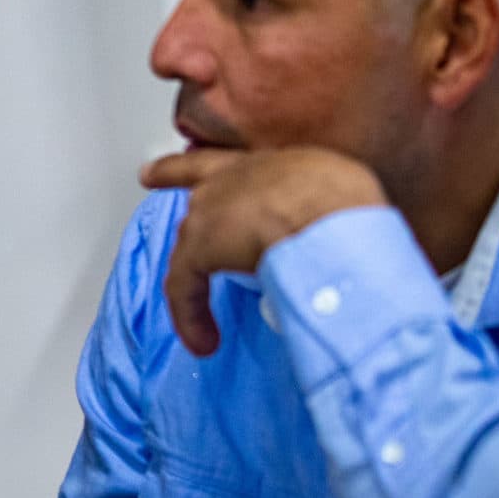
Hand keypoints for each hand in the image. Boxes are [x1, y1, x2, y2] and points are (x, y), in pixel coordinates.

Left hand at [141, 146, 385, 356]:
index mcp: (270, 164)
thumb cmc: (347, 204)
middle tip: (152, 176)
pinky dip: (191, 316)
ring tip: (197, 308)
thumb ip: (322, 208)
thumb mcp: (340, 190)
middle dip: (171, 176)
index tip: (175, 157)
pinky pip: (184, 287)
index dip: (202, 159)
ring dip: (195, 276)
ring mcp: (210, 212)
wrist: (327, 217)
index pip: (232, 158)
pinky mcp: (198, 248)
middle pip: (195, 181)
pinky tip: (203, 340)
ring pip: (190, 242)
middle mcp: (232, 179)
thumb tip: (329, 235)